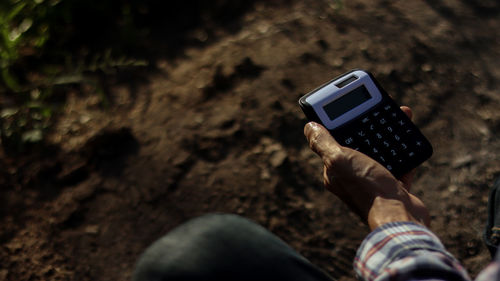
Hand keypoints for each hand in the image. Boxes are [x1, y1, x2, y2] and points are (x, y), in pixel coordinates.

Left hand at [304, 106, 429, 229]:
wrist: (400, 218)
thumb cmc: (368, 189)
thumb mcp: (339, 160)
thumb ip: (323, 143)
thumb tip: (309, 127)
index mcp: (334, 171)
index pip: (333, 141)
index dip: (340, 121)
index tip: (351, 105)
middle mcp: (351, 177)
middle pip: (359, 143)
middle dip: (368, 123)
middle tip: (379, 106)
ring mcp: (373, 182)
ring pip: (380, 150)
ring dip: (388, 132)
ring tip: (400, 114)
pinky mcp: (393, 186)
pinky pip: (398, 162)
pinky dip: (404, 148)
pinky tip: (409, 135)